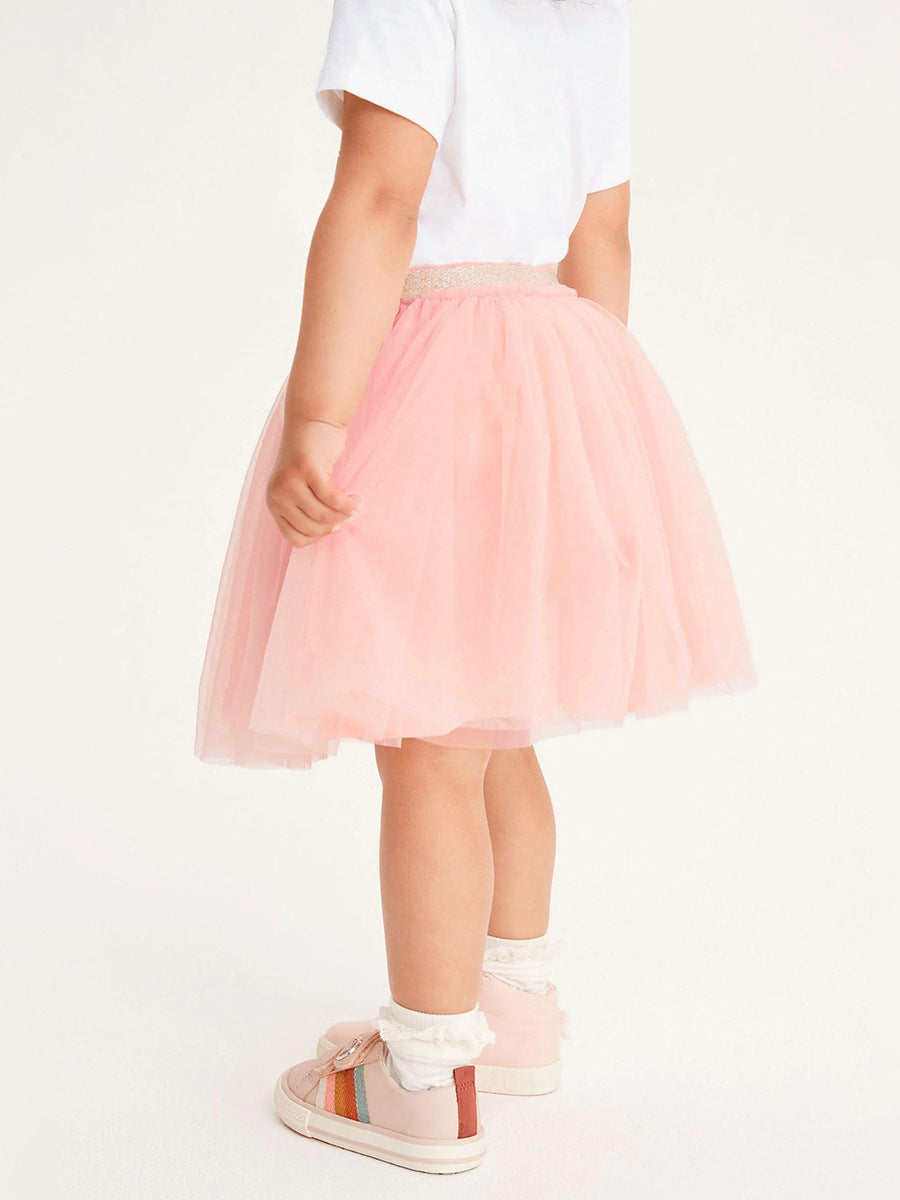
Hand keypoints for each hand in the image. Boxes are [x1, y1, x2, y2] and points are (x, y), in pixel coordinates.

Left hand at [266, 419, 357, 547]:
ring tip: (353, 506)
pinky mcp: (306, 469)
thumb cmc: (312, 457)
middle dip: (334, 525)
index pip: (296, 538)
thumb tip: (330, 531)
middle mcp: (277, 494)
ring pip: (322, 516)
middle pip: (312, 529)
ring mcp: (290, 482)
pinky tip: (354, 500)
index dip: (319, 536)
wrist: (311, 420)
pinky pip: (331, 498)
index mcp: (275, 503)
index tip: (333, 525)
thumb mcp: (301, 488)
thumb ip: (307, 509)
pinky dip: (346, 503)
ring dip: (343, 514)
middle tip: (346, 515)